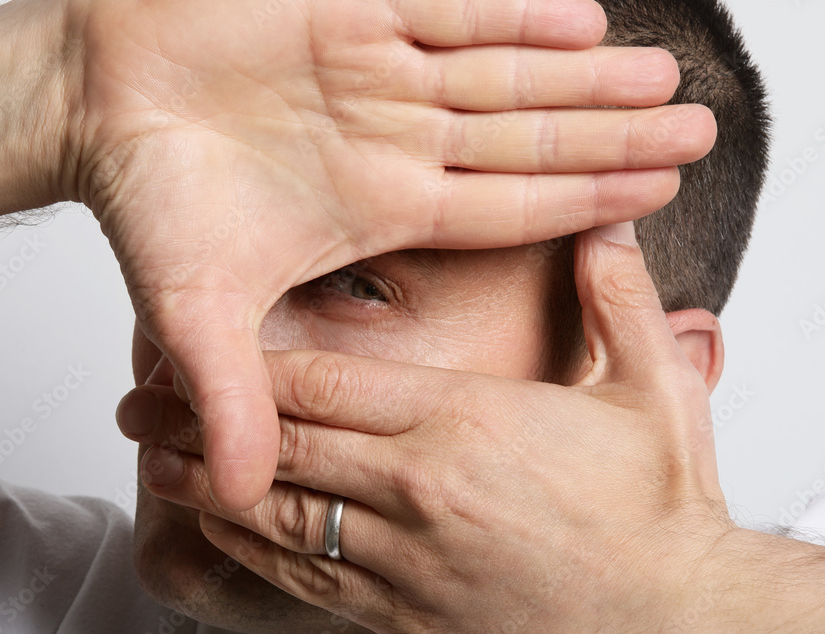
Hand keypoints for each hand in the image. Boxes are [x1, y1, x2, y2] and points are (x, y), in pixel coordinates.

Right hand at [63, 0, 714, 509]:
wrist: (95, 104)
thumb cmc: (149, 193)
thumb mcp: (196, 307)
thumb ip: (235, 393)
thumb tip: (240, 495)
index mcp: (382, 203)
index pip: (508, 206)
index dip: (582, 201)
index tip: (655, 199)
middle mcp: (395, 135)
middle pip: (529, 138)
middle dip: (616, 134)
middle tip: (701, 129)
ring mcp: (380, 70)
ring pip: (505, 72)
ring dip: (586, 75)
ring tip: (665, 76)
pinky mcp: (346, 5)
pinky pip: (446, 5)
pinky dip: (512, 13)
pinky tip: (582, 21)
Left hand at [122, 222, 738, 631]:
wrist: (682, 621)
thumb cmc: (661, 514)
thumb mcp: (655, 390)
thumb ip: (617, 301)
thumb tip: (606, 231)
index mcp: (463, 423)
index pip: (323, 385)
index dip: (251, 367)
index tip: (205, 351)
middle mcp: (416, 491)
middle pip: (278, 446)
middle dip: (200, 424)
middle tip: (143, 406)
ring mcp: (403, 561)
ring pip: (275, 517)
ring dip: (207, 489)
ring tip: (155, 465)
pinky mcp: (406, 617)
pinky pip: (304, 584)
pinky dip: (250, 555)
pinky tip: (221, 539)